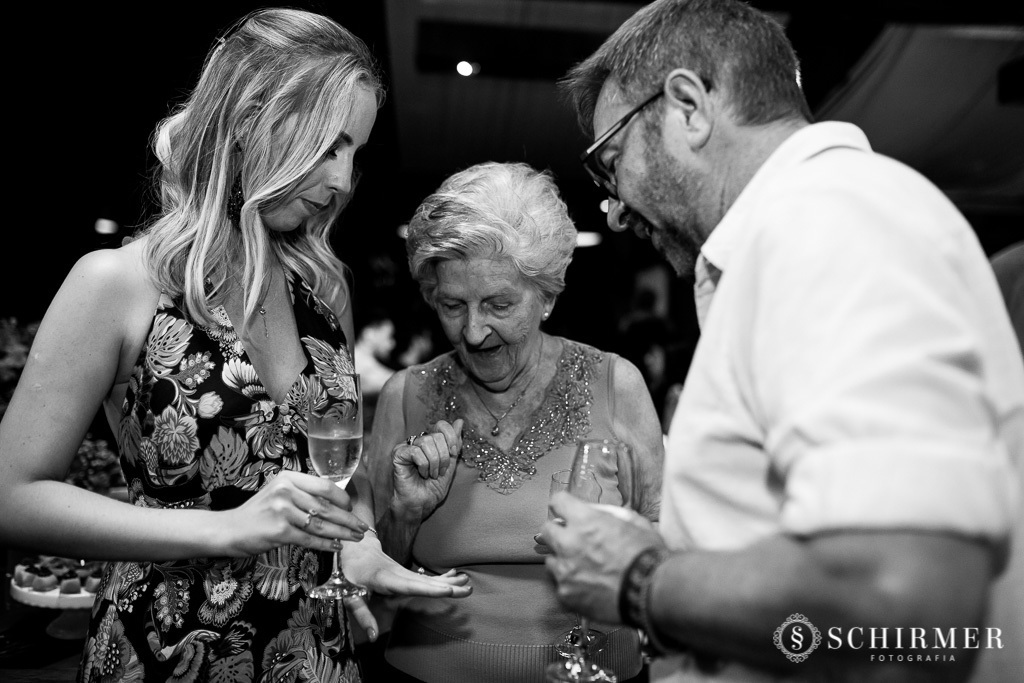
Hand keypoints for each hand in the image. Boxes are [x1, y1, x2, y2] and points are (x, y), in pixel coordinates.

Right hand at [221, 470, 368, 556]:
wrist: (229, 529)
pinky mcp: (279, 531)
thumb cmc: (257, 513)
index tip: (352, 508)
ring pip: (321, 524)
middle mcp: (286, 491)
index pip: (325, 486)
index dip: (343, 498)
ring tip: (355, 538)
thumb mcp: (278, 492)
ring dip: (342, 533)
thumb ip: (302, 492)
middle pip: (326, 507)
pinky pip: (310, 539)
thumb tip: (333, 497)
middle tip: (363, 527)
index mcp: (289, 478)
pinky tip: (337, 547)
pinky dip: (326, 544)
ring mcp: (282, 511)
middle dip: (348, 519)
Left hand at [341, 533, 471, 639]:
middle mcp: (399, 573)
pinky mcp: (406, 572)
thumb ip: (363, 615)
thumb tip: (373, 637)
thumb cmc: (350, 573)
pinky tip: (455, 576)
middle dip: (447, 586)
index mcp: (385, 578)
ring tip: (468, 584)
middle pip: (425, 582)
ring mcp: (404, 571)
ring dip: (448, 581)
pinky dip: (441, 577)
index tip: (447, 590)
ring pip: (428, 578)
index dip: (429, 589)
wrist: (354, 546)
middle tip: (467, 590)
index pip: (410, 585)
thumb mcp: (349, 595)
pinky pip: (426, 576)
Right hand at [391, 419, 463, 518]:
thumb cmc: (434, 487)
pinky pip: (416, 452)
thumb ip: (455, 443)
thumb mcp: (451, 463)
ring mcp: (407, 446)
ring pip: (426, 442)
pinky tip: (422, 474)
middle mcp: (417, 441)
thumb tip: (459, 421)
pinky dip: (424, 465)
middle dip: (443, 457)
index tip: (453, 454)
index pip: (441, 425)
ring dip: (434, 463)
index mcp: (430, 441)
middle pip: (436, 435)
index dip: (451, 439)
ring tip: (431, 474)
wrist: (422, 503)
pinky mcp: (398, 454)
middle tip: (439, 472)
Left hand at [542, 491, 664, 623]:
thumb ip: (610, 515)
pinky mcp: (566, 594)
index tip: (567, 510)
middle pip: (546, 530)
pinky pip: (561, 585)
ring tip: (584, 568)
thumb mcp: (634, 523)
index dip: (564, 505)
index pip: (558, 501)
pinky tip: (589, 588)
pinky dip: (572, 586)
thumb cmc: (647, 556)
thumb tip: (598, 513)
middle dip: (558, 532)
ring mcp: (565, 570)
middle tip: (573, 540)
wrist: (652, 592)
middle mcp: (569, 543)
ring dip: (564, 561)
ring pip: (551, 560)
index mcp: (585, 521)